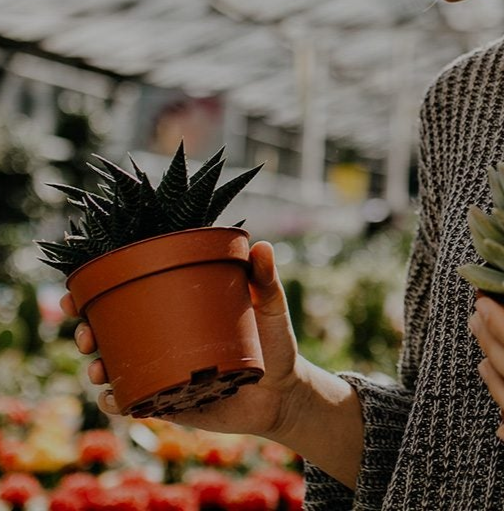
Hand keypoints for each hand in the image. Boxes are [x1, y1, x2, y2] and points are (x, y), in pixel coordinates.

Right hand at [61, 241, 302, 440]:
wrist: (283, 392)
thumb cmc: (274, 341)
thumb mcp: (271, 307)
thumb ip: (267, 279)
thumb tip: (262, 247)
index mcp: (179, 308)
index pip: (133, 295)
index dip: (96, 294)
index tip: (73, 292)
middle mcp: (164, 339)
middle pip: (112, 332)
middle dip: (87, 332)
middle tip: (87, 333)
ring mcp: (163, 371)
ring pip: (116, 368)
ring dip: (96, 367)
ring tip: (99, 366)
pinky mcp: (169, 403)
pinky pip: (133, 404)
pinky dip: (117, 402)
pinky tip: (112, 399)